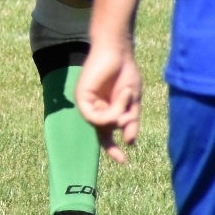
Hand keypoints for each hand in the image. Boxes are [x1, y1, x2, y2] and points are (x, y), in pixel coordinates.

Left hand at [76, 40, 140, 163]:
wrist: (119, 52)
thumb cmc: (126, 74)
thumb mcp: (133, 102)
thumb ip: (130, 122)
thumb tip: (130, 142)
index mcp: (107, 110)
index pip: (106, 135)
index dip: (113, 149)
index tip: (123, 162)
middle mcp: (95, 108)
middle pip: (105, 132)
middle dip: (114, 140)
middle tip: (122, 151)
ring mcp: (87, 103)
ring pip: (102, 125)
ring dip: (119, 115)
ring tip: (126, 95)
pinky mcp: (81, 97)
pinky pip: (96, 117)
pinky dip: (111, 112)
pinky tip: (120, 97)